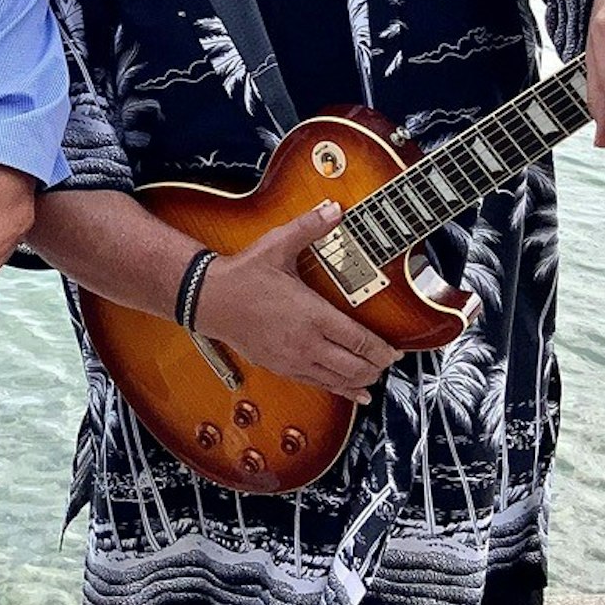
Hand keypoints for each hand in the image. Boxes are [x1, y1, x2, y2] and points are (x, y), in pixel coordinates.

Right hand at [193, 201, 401, 402]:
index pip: (357, 340)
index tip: (395, 350)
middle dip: (375, 367)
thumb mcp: (278, 245)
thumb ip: (309, 227)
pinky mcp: (280, 367)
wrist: (210, 299)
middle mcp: (305, 343)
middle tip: (389, 362)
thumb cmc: (244, 274)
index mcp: (311, 314)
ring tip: (375, 378)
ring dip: (360, 381)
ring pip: (337, 380)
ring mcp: (292, 359)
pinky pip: (318, 385)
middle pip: (353, 366)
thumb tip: (334, 209)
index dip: (380, 349)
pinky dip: (340, 391)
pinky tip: (353, 395)